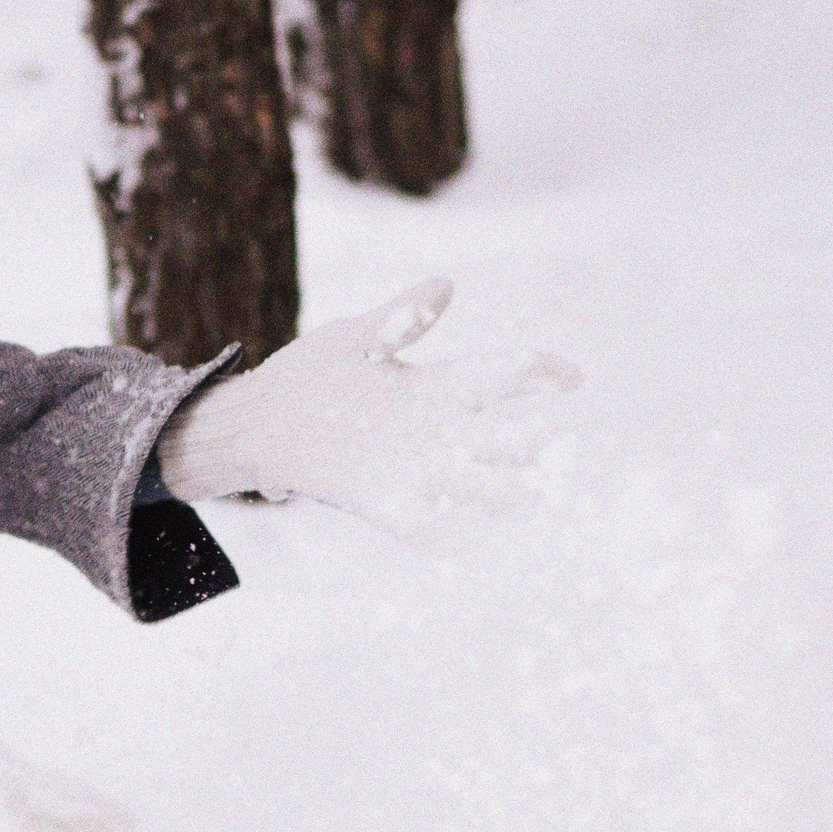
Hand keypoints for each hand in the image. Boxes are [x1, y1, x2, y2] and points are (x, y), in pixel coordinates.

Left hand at [153, 277, 578, 537]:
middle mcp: (433, 432)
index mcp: (436, 387)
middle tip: (547, 443)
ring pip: (470, 485)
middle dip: (523, 443)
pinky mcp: (379, 500)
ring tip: (531, 502)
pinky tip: (465, 546)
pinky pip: (419, 524)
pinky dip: (441, 535)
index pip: (501, 377)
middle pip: (495, 439)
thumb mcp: (358, 337)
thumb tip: (447, 285)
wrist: (260, 420)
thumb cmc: (313, 375)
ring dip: (499, 495)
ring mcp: (410, 469)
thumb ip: (403, 318)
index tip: (572, 378)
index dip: (539, 374)